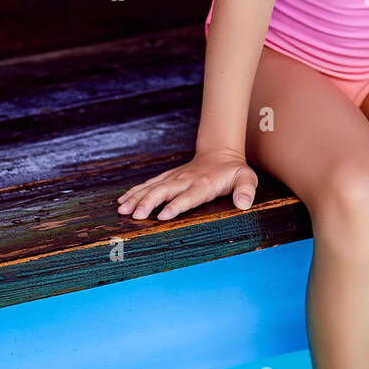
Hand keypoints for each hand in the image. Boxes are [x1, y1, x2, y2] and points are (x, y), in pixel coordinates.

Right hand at [116, 150, 258, 221]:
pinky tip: (122, 200)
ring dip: (137, 198)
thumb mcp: (246, 178)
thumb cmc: (233, 172)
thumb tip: (244, 204)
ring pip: (152, 187)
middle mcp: (186, 180)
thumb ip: (246, 190)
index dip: (176, 205)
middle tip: (134, 215)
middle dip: (148, 202)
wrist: (221, 153)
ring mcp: (175, 177)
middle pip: (164, 191)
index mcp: (204, 184)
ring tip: (122, 209)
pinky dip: (135, 191)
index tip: (162, 215)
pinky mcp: (168, 176)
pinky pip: (149, 184)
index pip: (188, 196)